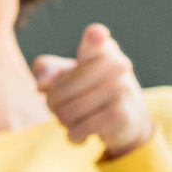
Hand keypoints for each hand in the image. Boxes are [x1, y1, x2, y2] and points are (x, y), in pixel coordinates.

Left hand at [32, 23, 154, 159]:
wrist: (129, 120)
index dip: (94, 37)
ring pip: (66, 113)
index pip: (96, 40)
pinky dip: (74, 136)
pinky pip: (79, 129)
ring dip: (64, 123)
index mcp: (103, 50)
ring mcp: (121, 90)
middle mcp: (116, 66)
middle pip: (57, 92)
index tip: (97, 34)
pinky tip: (83, 134)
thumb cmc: (93, 92)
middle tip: (65, 108)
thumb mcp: (70, 76)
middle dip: (53, 106)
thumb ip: (48, 71)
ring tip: (76, 120)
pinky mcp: (120, 116)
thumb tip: (42, 84)